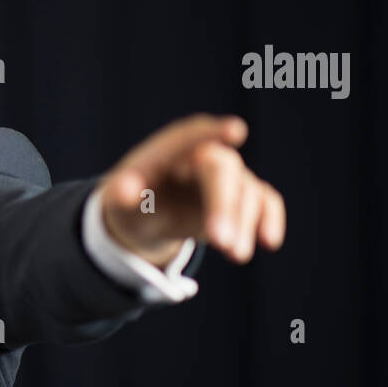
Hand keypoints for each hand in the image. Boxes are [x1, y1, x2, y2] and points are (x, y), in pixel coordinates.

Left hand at [96, 113, 285, 266]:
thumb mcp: (118, 204)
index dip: (212, 132)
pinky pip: (264, 201)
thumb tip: (124, 190)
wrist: (148, 217)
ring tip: (234, 256)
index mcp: (170, 150)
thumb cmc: (132, 204)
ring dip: (244, 223)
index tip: (235, 131)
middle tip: (220, 241)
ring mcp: (227, 175)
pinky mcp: (243, 196)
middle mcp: (204, 155)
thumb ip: (120, 195)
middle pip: (222, 169)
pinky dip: (269, 219)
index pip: (190, 135)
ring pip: (245, 190)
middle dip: (224, 204)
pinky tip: (269, 242)